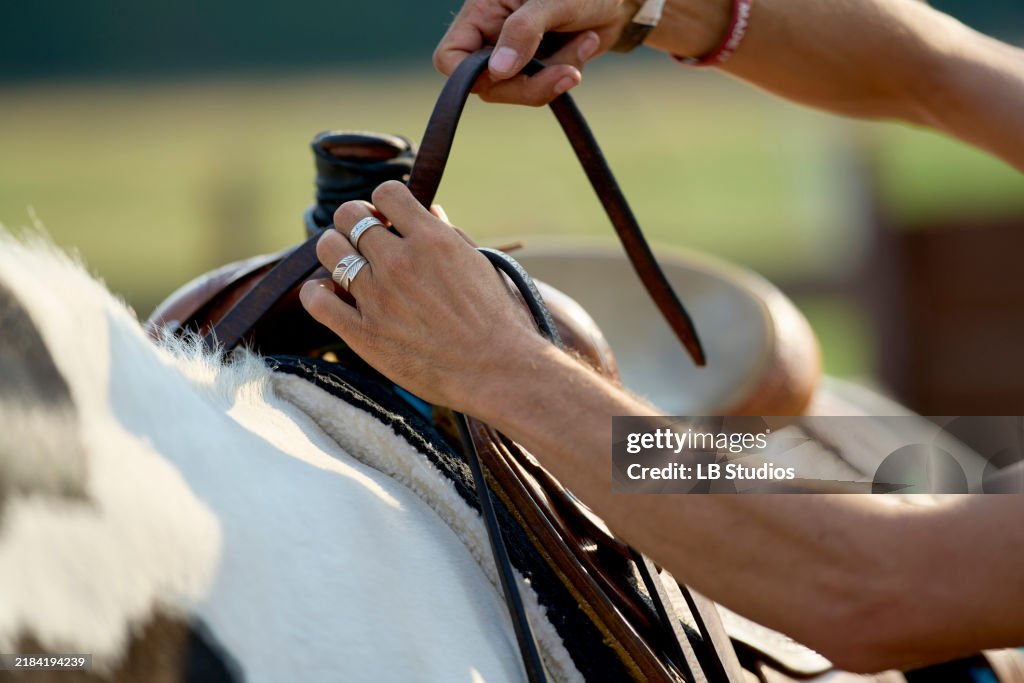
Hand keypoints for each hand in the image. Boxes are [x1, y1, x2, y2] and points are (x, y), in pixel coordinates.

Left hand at [299, 181, 544, 412]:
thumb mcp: (480, 264)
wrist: (497, 370)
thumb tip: (428, 211)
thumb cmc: (496, 318)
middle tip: (366, 242)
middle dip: (356, 222)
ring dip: (337, 251)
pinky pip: (317, 300)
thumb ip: (448, 234)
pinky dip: (318, 292)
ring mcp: (378, 297)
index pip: (386, 193)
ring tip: (350, 267)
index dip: (385, 203)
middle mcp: (399, 262)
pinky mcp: (364, 333)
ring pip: (329, 249)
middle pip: (349, 215)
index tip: (390, 219)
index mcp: (431, 239)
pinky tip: (331, 294)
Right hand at [433, 0, 637, 105]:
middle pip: (488, 85)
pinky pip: (542, 89)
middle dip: (530, 84)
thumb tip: (498, 71)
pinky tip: (585, 43)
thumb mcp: (553, 1)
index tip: (502, 74)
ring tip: (584, 41)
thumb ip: (523, 32)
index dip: (466, 76)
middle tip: (567, 72)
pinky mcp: (536, 69)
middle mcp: (491, 36)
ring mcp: (513, 55)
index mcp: (481, 12)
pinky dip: (566, 73)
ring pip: (518, 91)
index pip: (450, 58)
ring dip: (556, 74)